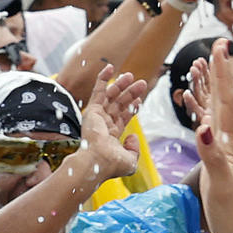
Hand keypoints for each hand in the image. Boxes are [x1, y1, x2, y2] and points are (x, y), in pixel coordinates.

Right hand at [71, 66, 147, 183]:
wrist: (97, 162)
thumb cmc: (112, 165)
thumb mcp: (130, 160)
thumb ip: (134, 149)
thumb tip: (133, 137)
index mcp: (110, 135)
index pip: (123, 117)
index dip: (132, 108)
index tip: (140, 100)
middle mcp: (103, 124)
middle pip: (119, 104)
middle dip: (130, 93)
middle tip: (141, 83)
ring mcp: (97, 117)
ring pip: (111, 96)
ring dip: (120, 85)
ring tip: (131, 75)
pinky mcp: (92, 110)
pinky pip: (98, 91)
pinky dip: (103, 79)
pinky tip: (110, 68)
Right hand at [188, 41, 232, 232]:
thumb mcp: (219, 184)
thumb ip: (211, 154)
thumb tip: (204, 126)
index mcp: (231, 143)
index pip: (226, 100)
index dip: (221, 72)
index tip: (220, 45)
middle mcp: (232, 144)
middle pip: (224, 101)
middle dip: (218, 74)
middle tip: (216, 47)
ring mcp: (227, 154)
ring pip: (216, 114)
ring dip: (208, 91)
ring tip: (198, 71)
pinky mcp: (222, 165)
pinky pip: (209, 133)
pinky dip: (201, 117)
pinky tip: (197, 115)